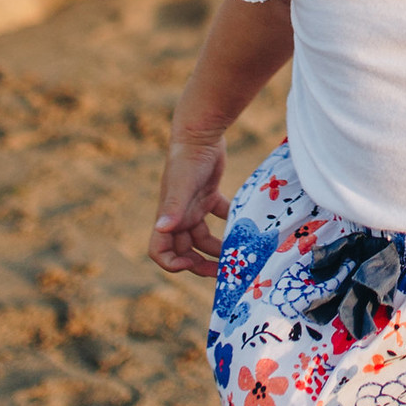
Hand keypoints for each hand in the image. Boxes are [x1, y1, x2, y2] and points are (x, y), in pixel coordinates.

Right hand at [150, 129, 230, 278]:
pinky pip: (219, 216)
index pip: (160, 251)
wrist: (200, 132)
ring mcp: (194, 206)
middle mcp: (179, 216)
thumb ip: (172, 207)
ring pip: (203, 238)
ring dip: (217, 250)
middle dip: (201, 264)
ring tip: (237, 256)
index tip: (191, 266)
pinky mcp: (209, 195)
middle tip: (223, 273)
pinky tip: (245, 229)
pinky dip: (229, 224)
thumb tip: (161, 228)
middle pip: (185, 250)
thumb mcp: (181, 185)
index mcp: (168, 218)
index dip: (172, 264)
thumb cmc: (186, 159)